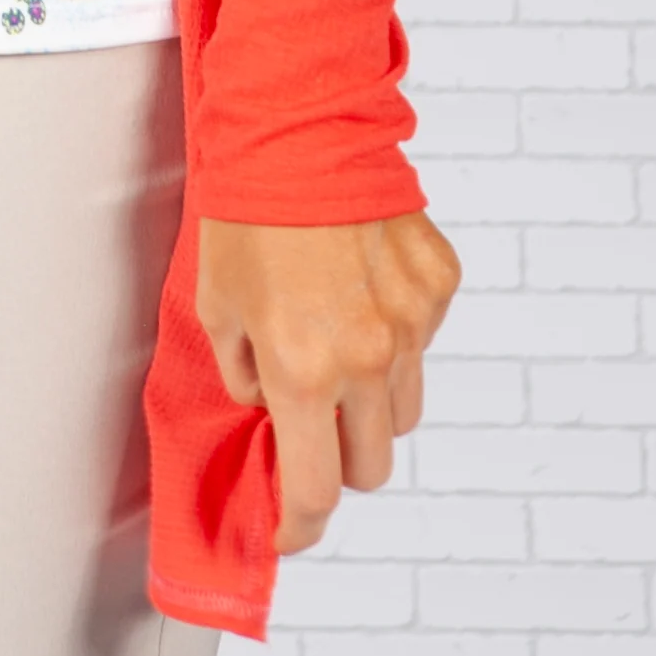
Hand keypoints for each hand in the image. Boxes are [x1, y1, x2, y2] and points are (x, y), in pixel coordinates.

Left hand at [196, 210, 459, 554]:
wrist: (301, 127)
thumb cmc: (248, 211)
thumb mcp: (217, 307)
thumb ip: (243, 376)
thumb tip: (266, 410)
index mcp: (304, 371)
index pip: (315, 491)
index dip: (297, 526)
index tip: (286, 528)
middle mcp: (367, 357)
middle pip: (370, 466)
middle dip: (335, 460)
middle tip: (308, 428)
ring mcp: (412, 322)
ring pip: (404, 411)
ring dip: (372, 407)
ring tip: (336, 353)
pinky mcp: (439, 285)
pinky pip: (424, 344)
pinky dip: (397, 340)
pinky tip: (361, 295)